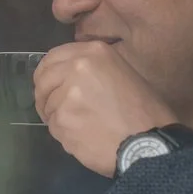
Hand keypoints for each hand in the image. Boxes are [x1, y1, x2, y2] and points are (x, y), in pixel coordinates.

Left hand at [34, 41, 176, 176]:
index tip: (48, 85)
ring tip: (82, 128)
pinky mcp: (63, 120)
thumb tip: (66, 79)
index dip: (47, 74)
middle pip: (43, 80)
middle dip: (44, 96)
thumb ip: (92, 71)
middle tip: (53, 110)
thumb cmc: (144, 111)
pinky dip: (64, 135)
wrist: (149, 141)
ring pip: (48, 106)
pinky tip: (84, 139)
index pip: (53, 58)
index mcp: (94, 52)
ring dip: (58, 118)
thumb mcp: (122, 73)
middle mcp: (77, 67)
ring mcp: (67, 94)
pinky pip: (53, 127)